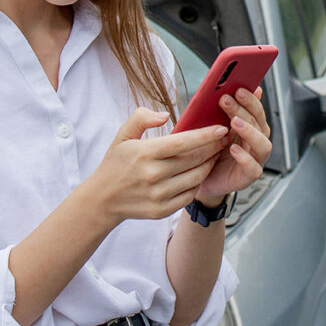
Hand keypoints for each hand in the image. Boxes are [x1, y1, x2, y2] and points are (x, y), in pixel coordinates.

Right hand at [86, 108, 228, 223]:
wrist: (102, 200)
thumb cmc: (115, 163)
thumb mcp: (122, 136)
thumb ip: (141, 118)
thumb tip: (165, 115)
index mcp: (144, 153)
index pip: (183, 142)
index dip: (205, 135)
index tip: (220, 129)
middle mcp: (153, 175)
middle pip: (194, 159)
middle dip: (213, 148)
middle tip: (223, 139)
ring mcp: (158, 195)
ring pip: (196, 178)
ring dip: (209, 165)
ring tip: (215, 155)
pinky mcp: (162, 210)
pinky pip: (189, 195)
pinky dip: (198, 183)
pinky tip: (200, 173)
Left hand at [196, 87, 271, 203]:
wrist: (203, 179)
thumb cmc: (210, 151)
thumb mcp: (215, 127)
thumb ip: (226, 111)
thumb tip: (233, 89)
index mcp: (251, 128)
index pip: (257, 111)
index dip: (250, 100)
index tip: (237, 89)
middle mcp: (256, 142)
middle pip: (260, 124)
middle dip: (245, 110)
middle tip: (227, 100)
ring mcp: (256, 160)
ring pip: (263, 145)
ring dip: (250, 132)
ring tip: (234, 122)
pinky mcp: (248, 177)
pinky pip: (253, 168)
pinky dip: (245, 158)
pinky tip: (233, 149)